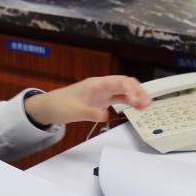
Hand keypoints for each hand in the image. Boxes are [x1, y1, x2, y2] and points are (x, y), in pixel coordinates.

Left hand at [25, 76, 151, 124]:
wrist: (48, 108)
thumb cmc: (59, 104)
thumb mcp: (74, 111)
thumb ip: (91, 112)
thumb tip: (106, 114)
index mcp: (96, 84)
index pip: (119, 81)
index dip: (131, 89)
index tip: (137, 100)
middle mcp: (101, 86)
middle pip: (126, 83)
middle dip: (139, 91)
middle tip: (147, 103)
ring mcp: (102, 92)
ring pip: (125, 90)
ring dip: (136, 96)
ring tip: (146, 105)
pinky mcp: (102, 100)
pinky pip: (119, 97)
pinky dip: (129, 101)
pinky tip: (136, 106)